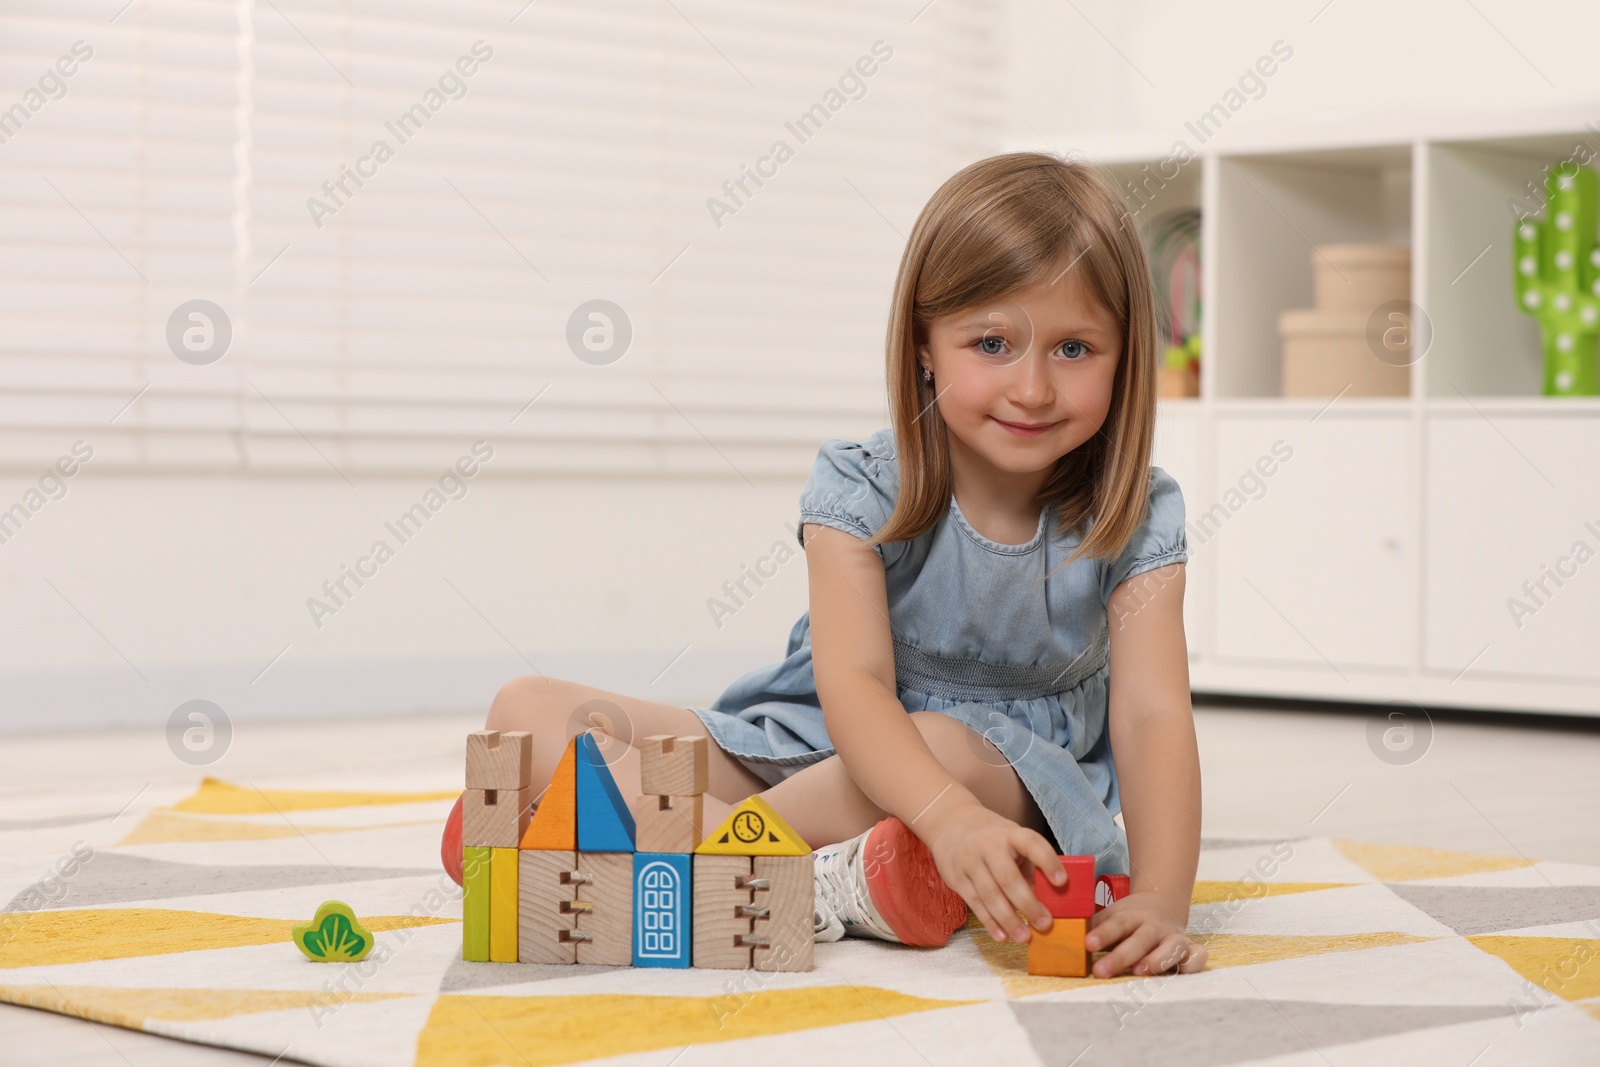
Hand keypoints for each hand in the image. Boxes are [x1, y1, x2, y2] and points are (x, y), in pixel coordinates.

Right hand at [916, 792, 1063, 943]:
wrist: (948, 823)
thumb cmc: (991, 837)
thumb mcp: (1012, 839)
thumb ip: (1028, 867)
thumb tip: (1043, 901)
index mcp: (1010, 834)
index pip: (1031, 844)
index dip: (1047, 861)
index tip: (1062, 881)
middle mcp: (988, 846)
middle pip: (1008, 878)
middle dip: (1028, 904)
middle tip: (1045, 924)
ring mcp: (969, 862)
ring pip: (990, 895)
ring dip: (1009, 920)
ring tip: (1025, 938)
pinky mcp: (956, 878)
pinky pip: (975, 904)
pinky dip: (990, 922)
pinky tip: (1002, 936)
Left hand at [1084, 890, 1206, 976]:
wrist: (1161, 904)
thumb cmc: (1128, 918)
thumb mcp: (1111, 915)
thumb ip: (1092, 925)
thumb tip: (1061, 932)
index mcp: (1132, 915)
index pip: (1116, 924)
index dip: (1102, 934)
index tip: (1087, 944)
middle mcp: (1154, 926)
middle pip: (1138, 940)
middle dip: (1119, 957)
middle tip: (1100, 971)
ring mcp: (1173, 937)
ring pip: (1169, 947)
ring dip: (1156, 959)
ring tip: (1139, 971)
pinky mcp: (1189, 949)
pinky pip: (1196, 957)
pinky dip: (1192, 963)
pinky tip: (1180, 972)